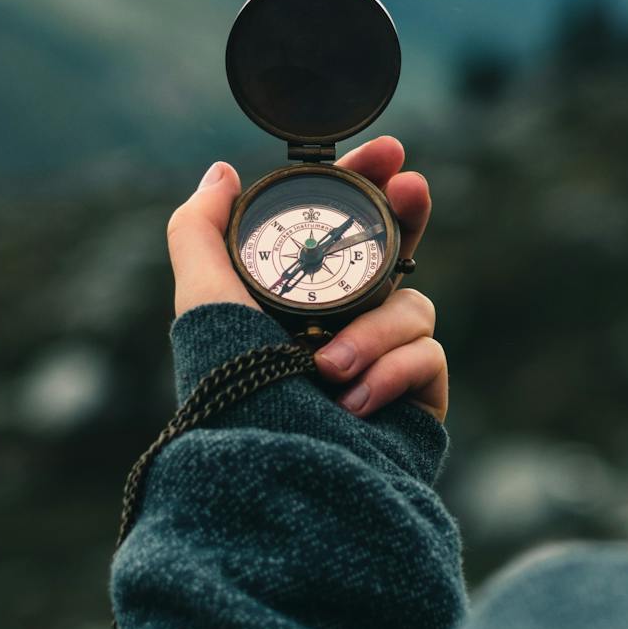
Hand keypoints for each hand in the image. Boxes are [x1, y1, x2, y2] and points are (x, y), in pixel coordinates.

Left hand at [165, 136, 443, 419]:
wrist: (275, 478)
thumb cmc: (234, 393)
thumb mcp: (203, 301)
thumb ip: (200, 230)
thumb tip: (221, 171)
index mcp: (297, 301)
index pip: (342, 229)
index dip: (368, 185)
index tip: (387, 150)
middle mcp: (342, 327)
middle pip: (396, 253)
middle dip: (408, 214)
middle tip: (412, 186)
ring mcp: (383, 363)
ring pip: (411, 305)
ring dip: (373, 330)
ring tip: (328, 369)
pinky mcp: (416, 400)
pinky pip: (427, 355)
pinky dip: (390, 372)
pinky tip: (354, 402)